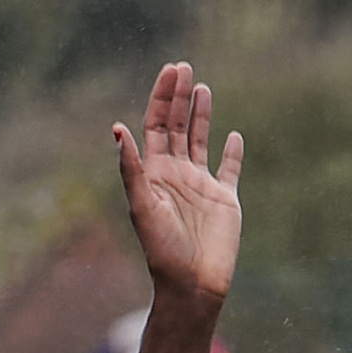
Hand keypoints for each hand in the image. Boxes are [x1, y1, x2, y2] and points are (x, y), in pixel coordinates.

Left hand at [115, 63, 243, 302]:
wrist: (192, 285)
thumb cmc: (163, 251)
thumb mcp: (143, 207)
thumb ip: (132, 169)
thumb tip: (117, 129)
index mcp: (155, 175)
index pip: (156, 126)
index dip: (161, 98)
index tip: (170, 70)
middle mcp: (176, 176)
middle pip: (176, 127)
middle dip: (178, 97)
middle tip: (183, 66)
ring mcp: (201, 186)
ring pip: (200, 142)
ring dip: (201, 115)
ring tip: (201, 87)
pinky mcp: (225, 200)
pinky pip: (229, 170)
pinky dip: (231, 152)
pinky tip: (233, 136)